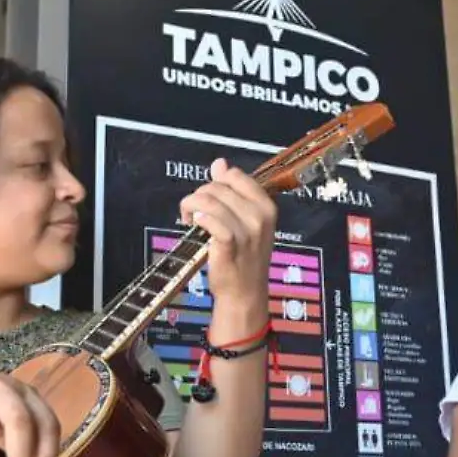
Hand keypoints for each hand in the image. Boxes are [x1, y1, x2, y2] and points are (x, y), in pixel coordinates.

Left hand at [180, 158, 277, 320]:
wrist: (244, 293)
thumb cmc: (244, 258)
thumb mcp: (245, 221)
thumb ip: (233, 191)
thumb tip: (219, 163)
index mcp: (266, 206)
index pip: (235, 176)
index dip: (217, 183)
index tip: (210, 199)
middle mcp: (260, 215)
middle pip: (218, 186)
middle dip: (199, 196)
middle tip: (195, 213)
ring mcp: (246, 230)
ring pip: (209, 199)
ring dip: (191, 206)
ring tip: (190, 219)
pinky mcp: (230, 242)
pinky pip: (208, 218)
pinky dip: (197, 218)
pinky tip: (194, 226)